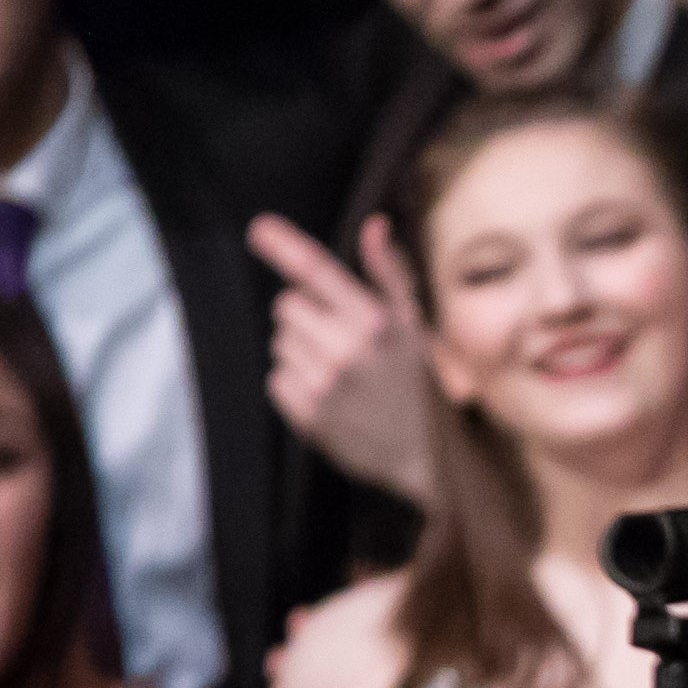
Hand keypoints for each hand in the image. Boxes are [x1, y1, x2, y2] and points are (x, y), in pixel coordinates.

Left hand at [254, 214, 442, 502]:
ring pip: (280, 342)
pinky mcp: (309, 416)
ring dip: (301, 350)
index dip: (283, 245)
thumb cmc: (421, 388)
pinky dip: (295, 382)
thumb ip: (389, 274)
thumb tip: (373, 225)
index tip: (258, 228)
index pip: (318, 270)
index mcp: (376, 322)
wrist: (429, 462)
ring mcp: (325, 385)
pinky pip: (277, 378)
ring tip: (339, 372)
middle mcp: (348, 350)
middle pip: (287, 305)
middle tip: (338, 339)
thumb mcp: (414, 327)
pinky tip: (328, 394)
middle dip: (305, 315)